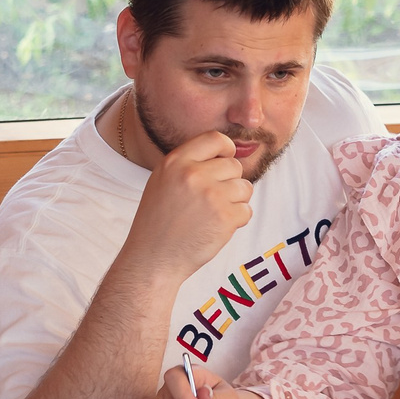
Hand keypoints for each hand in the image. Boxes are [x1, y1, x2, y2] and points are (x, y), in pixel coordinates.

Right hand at [119, 130, 253, 280]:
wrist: (152, 259)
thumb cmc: (158, 222)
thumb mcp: (163, 181)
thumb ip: (189, 164)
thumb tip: (226, 153)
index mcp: (176, 162)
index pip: (215, 139)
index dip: (226, 149)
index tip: (225, 160)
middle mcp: (193, 174)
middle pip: (234, 166)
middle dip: (230, 183)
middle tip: (212, 202)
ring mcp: (211, 195)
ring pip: (245, 188)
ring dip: (235, 202)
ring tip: (212, 215)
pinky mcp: (225, 217)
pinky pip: (246, 211)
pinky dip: (237, 221)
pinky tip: (216, 228)